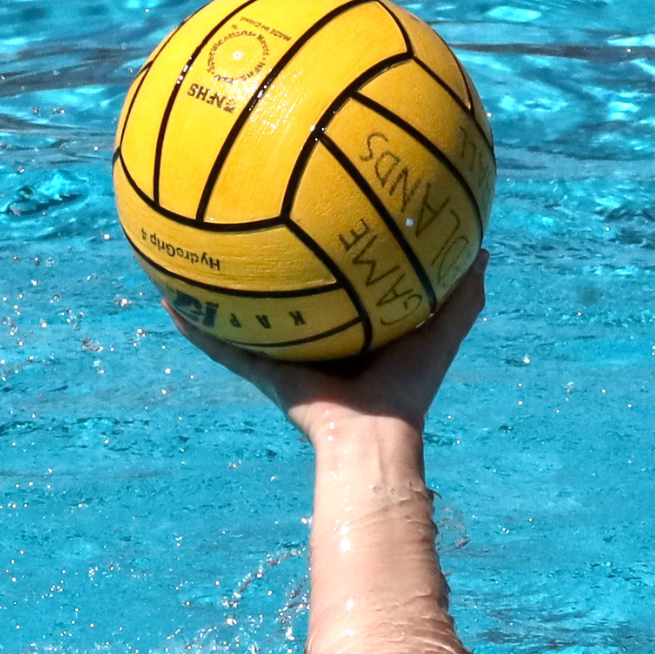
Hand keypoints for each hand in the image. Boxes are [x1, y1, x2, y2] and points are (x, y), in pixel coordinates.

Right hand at [165, 250, 490, 442]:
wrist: (374, 438)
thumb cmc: (410, 387)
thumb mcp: (443, 331)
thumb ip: (464, 295)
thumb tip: (485, 248)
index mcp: (354, 333)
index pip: (339, 286)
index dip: (330, 256)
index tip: (320, 216)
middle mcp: (316, 344)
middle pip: (287, 298)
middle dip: (270, 266)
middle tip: (249, 223)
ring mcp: (284, 360)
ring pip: (245, 319)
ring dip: (220, 293)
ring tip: (192, 252)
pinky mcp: (263, 375)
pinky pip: (221, 347)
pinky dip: (195, 328)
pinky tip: (169, 299)